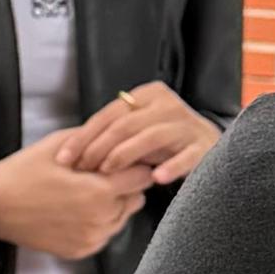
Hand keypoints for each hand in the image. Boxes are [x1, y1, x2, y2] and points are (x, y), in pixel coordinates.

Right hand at [0, 144, 148, 261]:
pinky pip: (106, 233)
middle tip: (100, 175)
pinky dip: (99, 221)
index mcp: (97, 193)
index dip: (134, 164)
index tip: (121, 160)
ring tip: (85, 192)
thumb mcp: (60, 145)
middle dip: (124, 185)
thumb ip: (97, 141)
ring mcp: (91, 239)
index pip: (142, 177)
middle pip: (136, 199)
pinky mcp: (82, 251)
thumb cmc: (23, 173)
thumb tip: (123, 138)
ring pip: (123, 217)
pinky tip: (76, 208)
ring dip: (113, 204)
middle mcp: (99, 220)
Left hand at [64, 84, 217, 189]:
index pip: (109, 114)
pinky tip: (157, 178)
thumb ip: (112, 134)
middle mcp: (168, 104)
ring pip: (151, 136)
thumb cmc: (164, 143)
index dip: (83, 136)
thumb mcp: (137, 131)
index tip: (63, 158)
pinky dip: (171, 166)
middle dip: (98, 148)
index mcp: (149, 95)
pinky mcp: (205, 146)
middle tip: (81, 169)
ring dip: (125, 155)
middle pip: (126, 124)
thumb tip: (70, 153)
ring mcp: (188, 125)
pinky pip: (186, 156)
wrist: (211, 147)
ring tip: (108, 172)